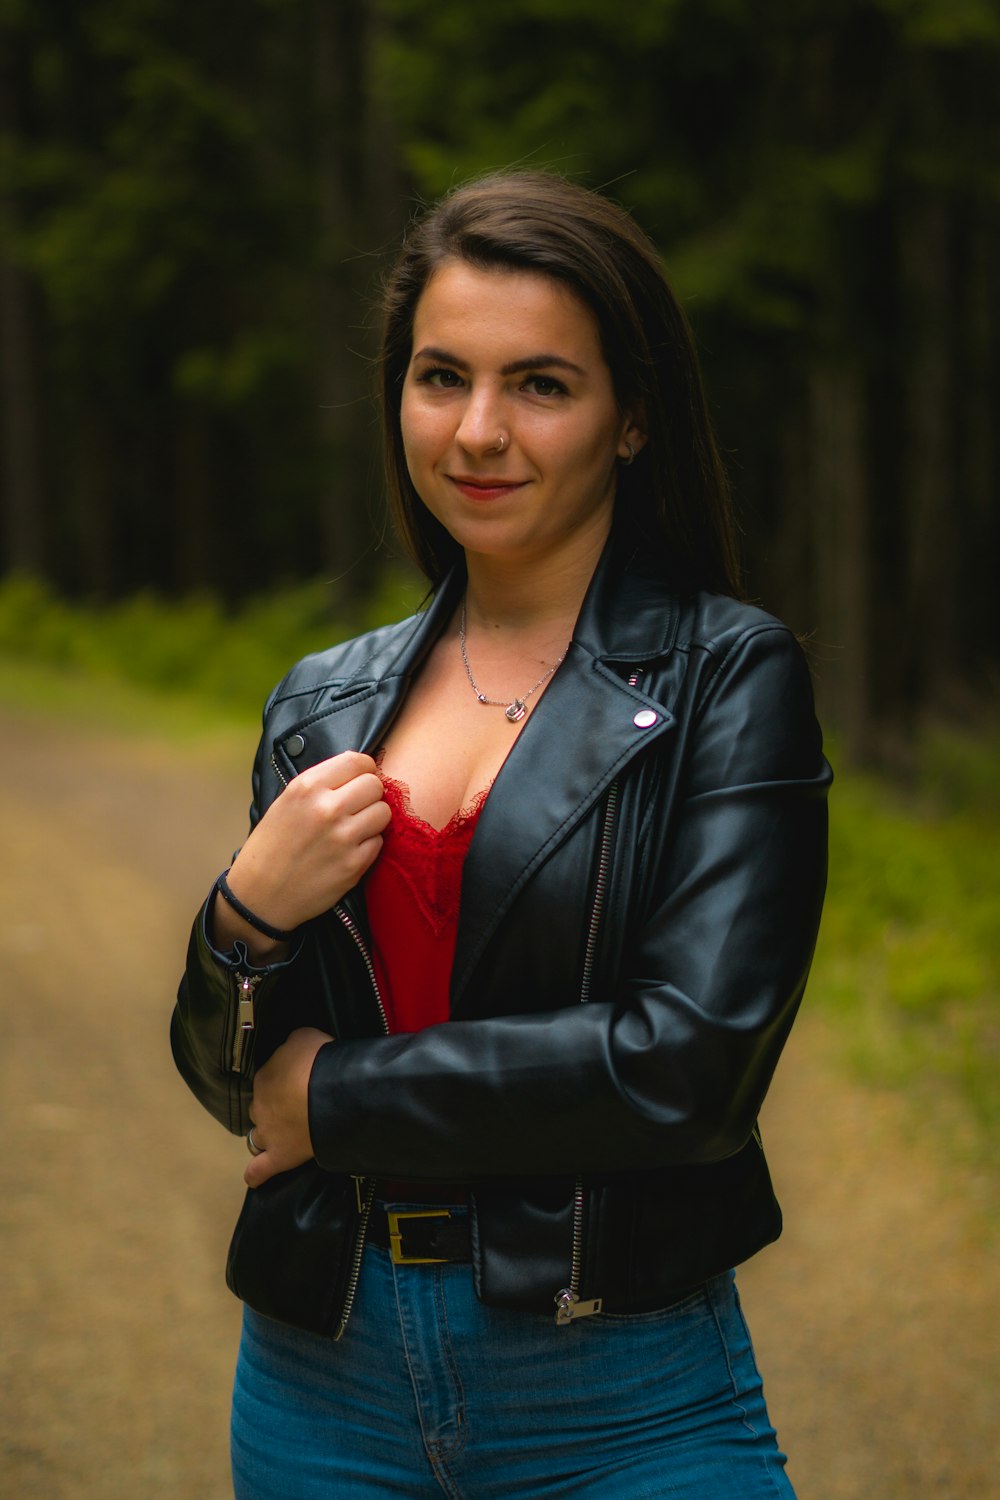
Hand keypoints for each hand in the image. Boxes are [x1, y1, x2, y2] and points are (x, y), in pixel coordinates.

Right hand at [215, 752, 389, 954]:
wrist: (260, 895)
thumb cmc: (271, 846)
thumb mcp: (286, 802)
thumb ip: (321, 784)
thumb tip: (359, 770)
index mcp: (307, 787)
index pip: (357, 760)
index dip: (365, 769)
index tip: (360, 779)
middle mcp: (327, 808)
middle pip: (375, 785)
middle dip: (370, 794)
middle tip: (357, 806)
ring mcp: (343, 837)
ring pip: (383, 812)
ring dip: (373, 819)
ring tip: (354, 828)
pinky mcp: (354, 864)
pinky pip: (379, 841)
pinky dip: (369, 845)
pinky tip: (349, 850)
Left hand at [244, 1027, 331, 1186]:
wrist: (330, 1091)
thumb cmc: (319, 1060)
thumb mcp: (305, 1037)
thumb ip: (294, 1044)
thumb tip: (293, 1049)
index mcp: (265, 1076)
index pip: (269, 1079)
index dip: (284, 1082)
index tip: (300, 1082)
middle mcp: (260, 1104)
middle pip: (262, 1108)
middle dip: (275, 1108)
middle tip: (298, 1106)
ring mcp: (268, 1132)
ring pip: (259, 1135)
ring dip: (268, 1134)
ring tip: (287, 1134)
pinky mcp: (279, 1155)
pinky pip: (259, 1170)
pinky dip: (256, 1174)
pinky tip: (256, 1178)